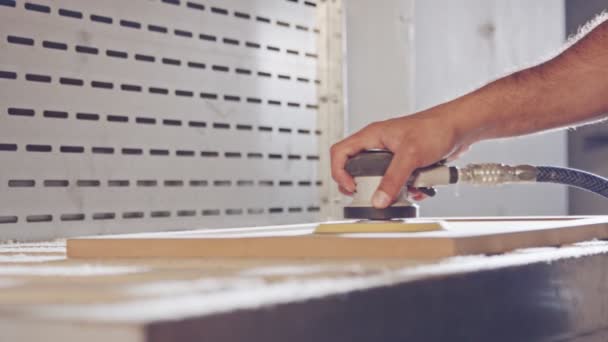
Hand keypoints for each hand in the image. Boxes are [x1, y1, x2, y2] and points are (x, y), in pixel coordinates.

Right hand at [330, 110, 470, 207]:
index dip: (339, 172)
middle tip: (376, 196)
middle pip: (359, 171)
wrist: (461, 127)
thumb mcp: (410, 155)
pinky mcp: (407, 164)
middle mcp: (379, 145)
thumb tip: (378, 199)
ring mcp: (393, 156)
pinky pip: (400, 182)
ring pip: (382, 180)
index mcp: (372, 136)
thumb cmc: (435, 128)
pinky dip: (409, 189)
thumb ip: (392, 179)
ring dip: (395, 189)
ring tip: (407, 189)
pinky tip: (420, 187)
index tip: (350, 187)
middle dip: (370, 187)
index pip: (340, 153)